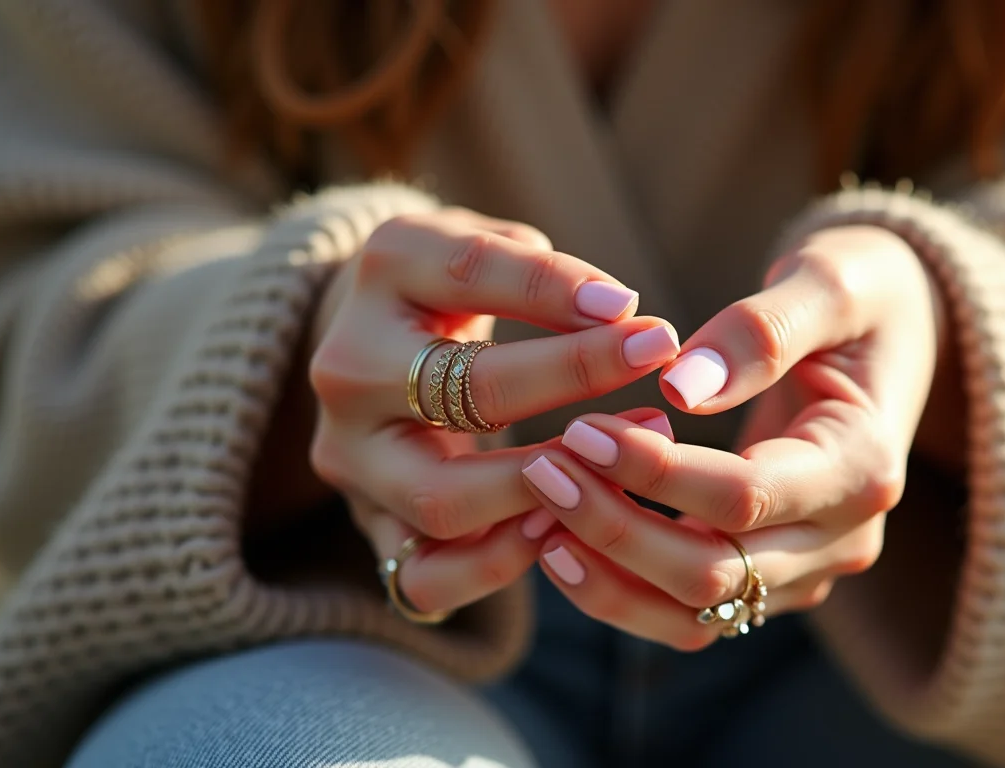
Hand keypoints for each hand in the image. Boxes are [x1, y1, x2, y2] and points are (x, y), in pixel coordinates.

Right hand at [308, 208, 681, 615]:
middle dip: (571, 374)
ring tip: (616, 463)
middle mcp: (352, 368)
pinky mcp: (368, 523)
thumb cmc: (456, 289)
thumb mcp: (491, 251)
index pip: (471, 271)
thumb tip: (618, 315)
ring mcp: (353, 455)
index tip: (632, 306)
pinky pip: (423, 575)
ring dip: (541, 487)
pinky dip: (492, 566)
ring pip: (440, 497)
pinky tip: (555, 530)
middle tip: (652, 357)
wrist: (374, 347)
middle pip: (465, 388)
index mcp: (384, 273)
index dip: (555, 287)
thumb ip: (544, 274)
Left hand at [520, 225, 947, 648]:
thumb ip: (762, 332)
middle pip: (713, 572)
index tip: (579, 428)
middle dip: (615, 529)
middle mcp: (843, 538)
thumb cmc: (862, 295)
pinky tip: (559, 538)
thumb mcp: (830, 283)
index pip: (743, 495)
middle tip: (541, 469)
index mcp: (864, 467)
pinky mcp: (769, 575)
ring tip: (537, 512)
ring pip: (695, 609)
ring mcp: (806, 567)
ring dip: (608, 573)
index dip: (652, 471)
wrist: (887, 334)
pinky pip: (688, 607)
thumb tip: (680, 389)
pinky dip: (620, 585)